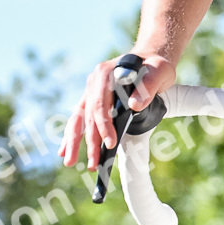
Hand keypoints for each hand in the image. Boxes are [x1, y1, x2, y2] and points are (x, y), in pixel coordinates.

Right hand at [59, 52, 175, 171]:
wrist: (149, 59)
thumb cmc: (155, 66)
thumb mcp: (159, 71)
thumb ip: (148, 86)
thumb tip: (135, 105)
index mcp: (106, 73)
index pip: (100, 104)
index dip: (104, 125)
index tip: (110, 144)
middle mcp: (94, 81)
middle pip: (87, 115)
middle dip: (88, 142)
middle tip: (91, 164)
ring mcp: (91, 90)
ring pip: (78, 118)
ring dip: (73, 141)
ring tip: (68, 162)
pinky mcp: (92, 99)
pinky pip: (79, 118)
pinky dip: (71, 135)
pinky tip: (64, 150)